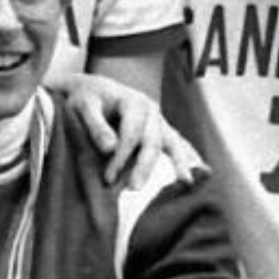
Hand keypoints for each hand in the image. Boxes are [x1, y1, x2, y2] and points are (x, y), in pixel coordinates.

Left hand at [53, 72, 202, 187]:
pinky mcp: (162, 131)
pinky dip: (188, 158)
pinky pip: (179, 145)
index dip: (121, 157)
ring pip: (173, 143)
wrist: (94, 90)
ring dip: (179, 164)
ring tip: (186, 184)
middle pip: (152, 142)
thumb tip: (109, 149)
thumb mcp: (84, 105)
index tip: (108, 178)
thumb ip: (95, 125)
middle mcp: (152, 111)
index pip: (131, 133)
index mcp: (134, 102)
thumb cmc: (87, 98)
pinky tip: (195, 174)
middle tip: (133, 189)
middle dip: (144, 167)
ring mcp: (160, 122)